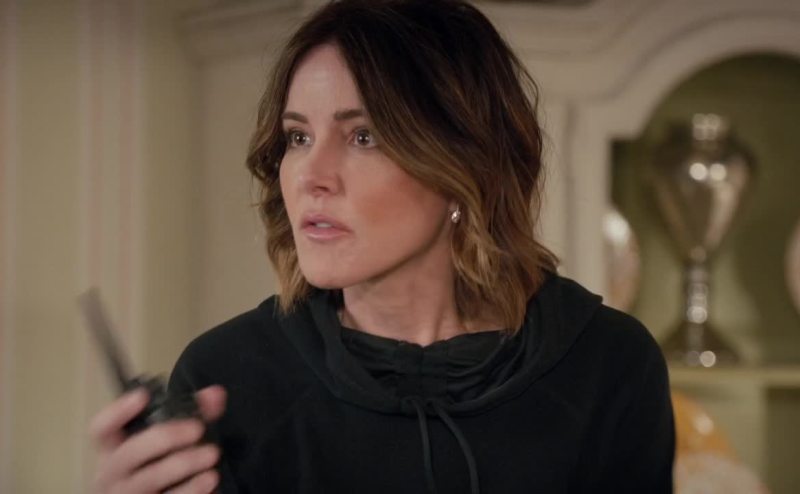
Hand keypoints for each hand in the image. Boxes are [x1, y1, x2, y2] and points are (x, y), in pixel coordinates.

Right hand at [89, 385, 226, 493]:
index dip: (118, 411)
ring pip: (149, 480)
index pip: (102, 429)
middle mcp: (114, 473)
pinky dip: (192, 490)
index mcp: (114, 449)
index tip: (142, 396)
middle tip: (197, 428)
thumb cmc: (157, 467)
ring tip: (212, 454)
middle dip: (166, 437)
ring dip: (184, 464)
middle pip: (129, 453)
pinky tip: (210, 480)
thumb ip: (192, 414)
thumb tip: (216, 394)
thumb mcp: (167, 440)